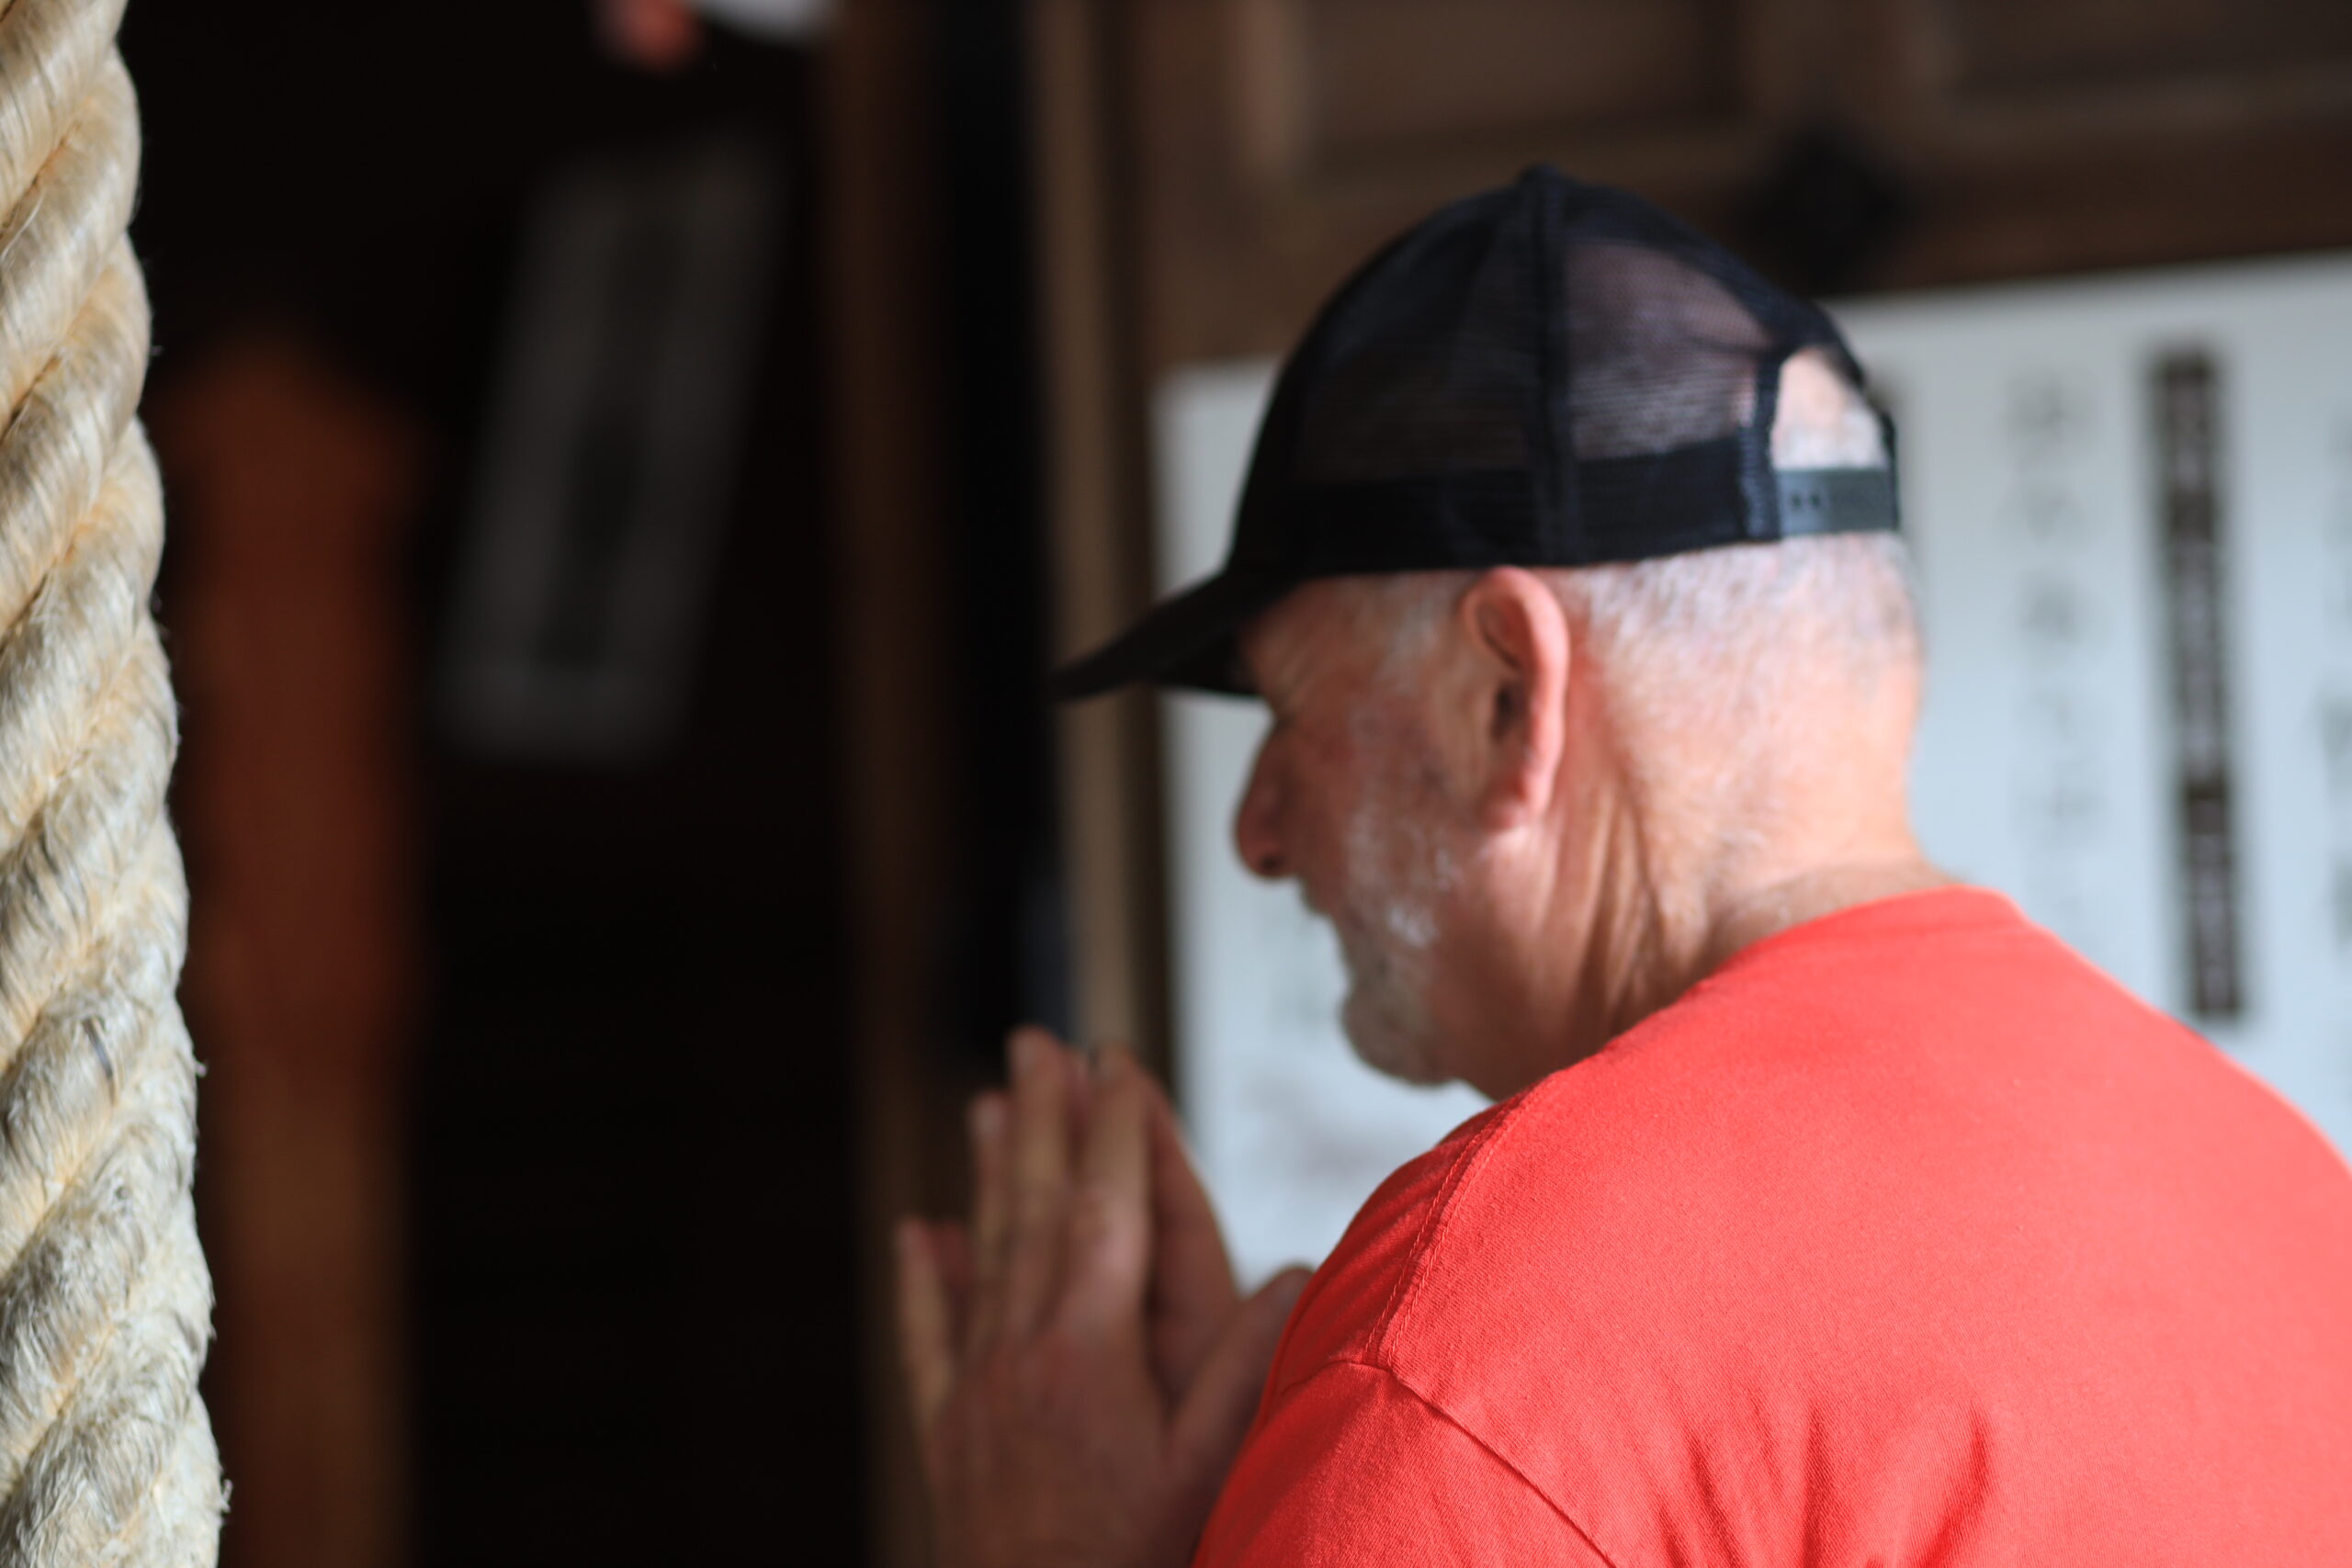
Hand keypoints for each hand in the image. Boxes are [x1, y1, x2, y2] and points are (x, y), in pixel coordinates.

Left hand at [896, 1030, 1309, 1567]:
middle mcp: (1021, 1353)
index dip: (1115, 1129)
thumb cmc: (1132, 1563)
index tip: (1115, 1059)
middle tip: (1032, 1040)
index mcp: (1090, 1351)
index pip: (1106, 1209)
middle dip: (1038, 1118)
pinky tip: (917, 1232)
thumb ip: (1245, 1369)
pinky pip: (929, 1337)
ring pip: (981, 1255)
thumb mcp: (1207, 1473)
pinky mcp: (946, 1434)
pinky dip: (924, 1279)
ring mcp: (975, 1391)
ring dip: (985, 1173)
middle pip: (1031, 1209)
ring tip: (982, 1101)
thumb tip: (1295, 1271)